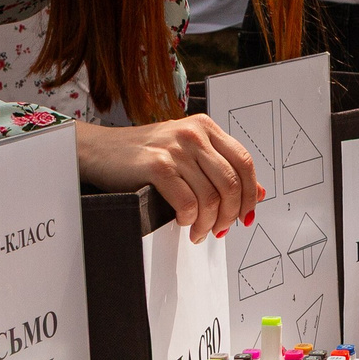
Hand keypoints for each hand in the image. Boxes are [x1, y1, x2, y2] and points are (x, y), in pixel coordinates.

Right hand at [76, 118, 262, 241]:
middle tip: (221, 230)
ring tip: (200, 232)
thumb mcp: (187, 152)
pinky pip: (187, 204)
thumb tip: (258, 192)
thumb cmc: (143, 154)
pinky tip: (184, 222)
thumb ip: (221, 168)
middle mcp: (194, 134)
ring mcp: (175, 149)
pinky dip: (190, 220)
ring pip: (211, 198)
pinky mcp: (157, 167)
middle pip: (231, 183)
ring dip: (209, 224)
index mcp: (205, 127)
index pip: (244, 163)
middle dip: (230, 215)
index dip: (250, 194)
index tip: (246, 215)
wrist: (100, 150)